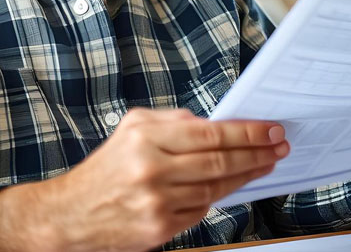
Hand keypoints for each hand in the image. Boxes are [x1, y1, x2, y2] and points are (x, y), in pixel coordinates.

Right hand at [0, 107, 288, 251]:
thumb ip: (173, 121)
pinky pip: (201, 209)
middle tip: (280, 147)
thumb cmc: (106, 168)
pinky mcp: (160, 228)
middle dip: (257, 154)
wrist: (70, 215)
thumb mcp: (132, 128)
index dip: (247, 133)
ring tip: (264, 164)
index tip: (271, 129)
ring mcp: (157, 202)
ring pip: (216, 188)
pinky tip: (226, 187)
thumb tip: (216, 123)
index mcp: (145, 138)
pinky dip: (215, 197)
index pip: (210, 133)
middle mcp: (152, 170)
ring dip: (246, 176)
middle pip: (220, 162)